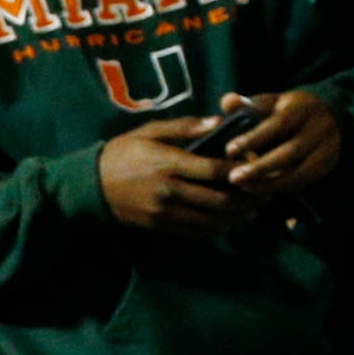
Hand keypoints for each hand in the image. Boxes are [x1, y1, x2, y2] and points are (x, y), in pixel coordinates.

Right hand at [98, 117, 256, 233]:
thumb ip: (185, 127)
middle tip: (265, 195)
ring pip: (210, 220)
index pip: (216, 170)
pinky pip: (195, 232)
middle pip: (219, 199)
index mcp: (169, 163)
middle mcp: (170, 190)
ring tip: (252, 212)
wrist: (88, 186)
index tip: (258, 167)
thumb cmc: (120, 153)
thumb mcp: (148, 132)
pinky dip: (216, 229)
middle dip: (246, 199)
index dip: (241, 171)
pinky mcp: (159, 226)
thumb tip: (219, 122)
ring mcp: (164, 212)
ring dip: (236, 218)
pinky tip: (228, 224)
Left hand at [211, 89, 341, 201]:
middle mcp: (320, 125)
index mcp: (303, 106)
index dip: (254, 138)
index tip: (229, 150)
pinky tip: (260, 189)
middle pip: (291, 151)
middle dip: (260, 167)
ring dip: (270, 183)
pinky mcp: (329, 163)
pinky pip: (305, 180)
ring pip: (301, 170)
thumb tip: (228, 101)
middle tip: (233, 177)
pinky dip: (281, 187)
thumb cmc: (284, 111)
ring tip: (244, 187)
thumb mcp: (268, 103)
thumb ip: (247, 105)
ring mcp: (328, 145)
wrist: (324, 115)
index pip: (279, 124)